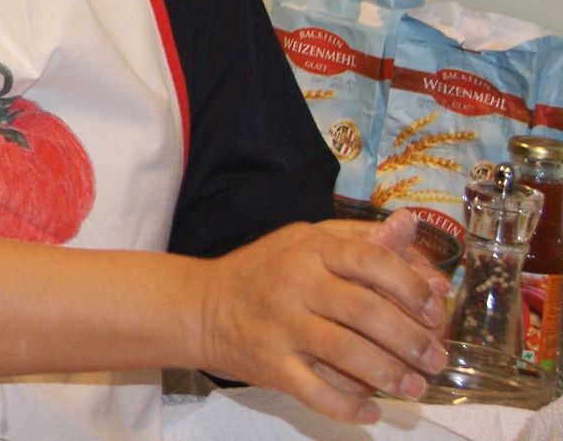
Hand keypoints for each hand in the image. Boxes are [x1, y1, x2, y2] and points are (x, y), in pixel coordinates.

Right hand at [192, 213, 449, 424]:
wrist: (202, 306)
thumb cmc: (267, 271)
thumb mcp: (307, 242)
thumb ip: (361, 237)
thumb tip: (411, 225)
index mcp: (309, 249)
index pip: (369, 260)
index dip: (411, 286)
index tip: (437, 310)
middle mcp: (294, 283)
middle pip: (363, 310)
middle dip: (410, 339)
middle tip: (436, 360)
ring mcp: (280, 325)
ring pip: (344, 352)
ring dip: (388, 375)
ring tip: (415, 388)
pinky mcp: (270, 364)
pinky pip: (314, 391)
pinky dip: (346, 407)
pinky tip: (370, 413)